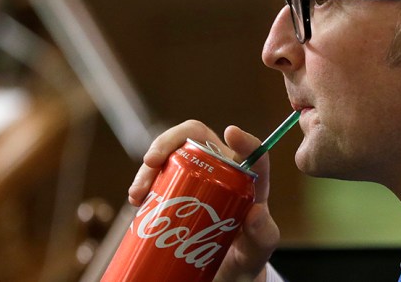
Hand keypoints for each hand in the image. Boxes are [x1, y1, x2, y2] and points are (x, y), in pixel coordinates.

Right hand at [128, 120, 278, 281]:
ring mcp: (195, 178)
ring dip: (149, 167)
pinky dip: (142, 183)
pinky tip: (136, 200)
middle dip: (169, 141)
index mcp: (248, 181)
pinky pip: (157, 177)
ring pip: (171, 155)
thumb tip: (256, 212)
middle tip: (151, 161)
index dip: (244, 139)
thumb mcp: (257, 251)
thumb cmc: (244, 257)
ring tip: (138, 193)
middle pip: (196, 139)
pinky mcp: (175, 190)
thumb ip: (263, 236)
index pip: (251, 152)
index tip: (231, 133)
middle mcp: (221, 172)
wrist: (222, 274)